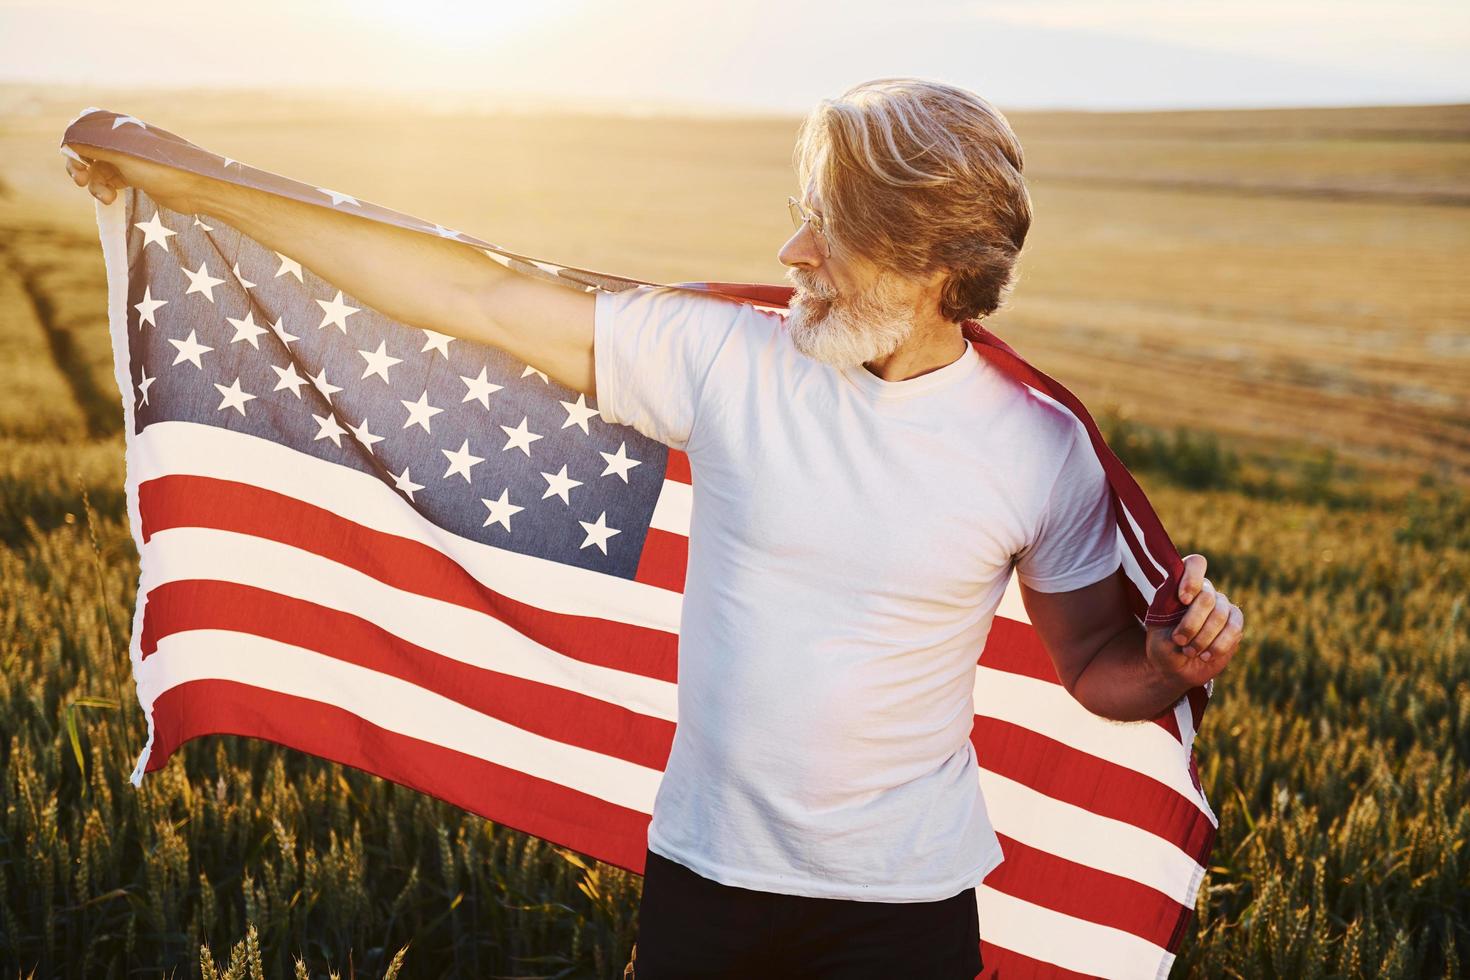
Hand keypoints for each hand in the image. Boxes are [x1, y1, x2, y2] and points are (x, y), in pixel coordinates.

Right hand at [62, 142, 207, 213]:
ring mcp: (128, 160)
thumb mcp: (124, 156)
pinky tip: (109, 199)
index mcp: (121, 128)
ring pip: (98, 169)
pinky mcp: (135, 177)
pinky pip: (109, 181)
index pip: (85, 128)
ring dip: (94, 183)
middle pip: (87, 150)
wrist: (197, 189)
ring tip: (105, 198)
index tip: (78, 162)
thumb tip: (69, 139)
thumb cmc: (163, 169)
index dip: (74, 144)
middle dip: (79, 165)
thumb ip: (95, 147)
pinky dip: (105, 189)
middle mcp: (122, 141)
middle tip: (80, 180)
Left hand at [1144, 553, 1243, 687]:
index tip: (1183, 599)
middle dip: (1192, 623)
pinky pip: (1234, 629)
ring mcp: (1222, 606)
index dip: (1192, 578)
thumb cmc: (1163, 645)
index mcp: (1183, 585)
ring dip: (1203, 637)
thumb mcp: (1156, 629)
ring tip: (1189, 652)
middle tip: (1178, 641)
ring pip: (1220, 615)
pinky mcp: (1235, 623)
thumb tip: (1186, 600)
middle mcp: (1205, 591)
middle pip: (1207, 597)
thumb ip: (1168, 612)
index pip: (1196, 564)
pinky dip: (1219, 645)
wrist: (1176, 667)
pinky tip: (1206, 655)